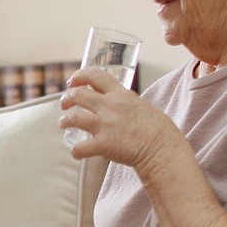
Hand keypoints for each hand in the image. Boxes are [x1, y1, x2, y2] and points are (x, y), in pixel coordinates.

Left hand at [59, 68, 179, 174]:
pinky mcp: (103, 144)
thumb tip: (119, 105)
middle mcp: (110, 106)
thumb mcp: (142, 106)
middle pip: (78, 94)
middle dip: (67, 98)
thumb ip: (126, 103)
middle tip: (64, 104)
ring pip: (73, 117)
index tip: (73, 82)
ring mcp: (105, 125)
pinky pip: (79, 147)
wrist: (163, 148)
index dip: (79, 76)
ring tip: (63, 123)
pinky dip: (75, 150)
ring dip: (64, 120)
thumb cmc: (158, 130)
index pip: (95, 75)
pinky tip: (77, 152)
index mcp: (121, 94)